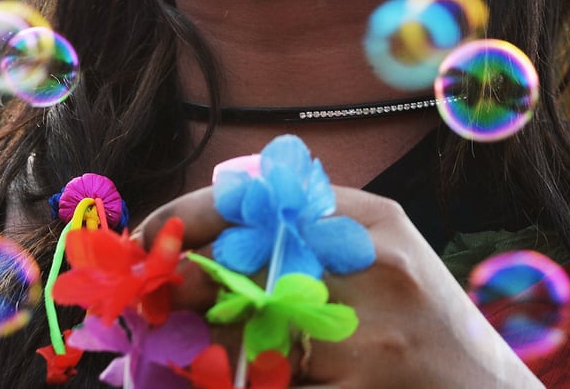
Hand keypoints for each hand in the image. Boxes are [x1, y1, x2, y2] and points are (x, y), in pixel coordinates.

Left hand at [138, 186, 541, 387]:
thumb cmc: (420, 323)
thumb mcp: (378, 255)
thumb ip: (307, 234)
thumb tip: (200, 244)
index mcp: (370, 219)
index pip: (259, 199)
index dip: (190, 218)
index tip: (149, 237)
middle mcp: (372, 265)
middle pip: (243, 265)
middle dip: (188, 286)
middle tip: (154, 300)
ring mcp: (370, 331)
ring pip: (248, 336)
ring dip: (205, 348)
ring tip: (185, 352)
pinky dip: (242, 387)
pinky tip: (227, 383)